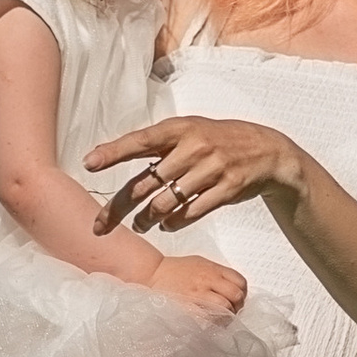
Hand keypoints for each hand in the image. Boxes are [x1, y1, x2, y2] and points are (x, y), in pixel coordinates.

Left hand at [87, 115, 303, 238]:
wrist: (267, 150)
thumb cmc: (217, 141)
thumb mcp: (189, 132)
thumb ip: (155, 145)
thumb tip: (107, 153)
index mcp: (180, 129)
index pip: (140, 141)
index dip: (113, 152)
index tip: (89, 164)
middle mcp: (194, 147)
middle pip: (146, 182)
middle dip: (119, 208)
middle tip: (100, 226)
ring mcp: (212, 168)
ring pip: (166, 202)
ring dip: (147, 220)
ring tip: (140, 226)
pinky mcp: (227, 188)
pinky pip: (191, 212)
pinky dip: (173, 222)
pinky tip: (166, 225)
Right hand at [149, 255, 247, 320]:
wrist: (152, 272)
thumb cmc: (176, 269)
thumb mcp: (200, 262)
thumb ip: (217, 273)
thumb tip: (233, 286)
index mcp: (212, 269)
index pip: (240, 281)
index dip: (242, 293)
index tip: (237, 299)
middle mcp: (208, 280)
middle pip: (236, 295)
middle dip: (237, 306)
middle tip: (231, 311)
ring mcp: (198, 294)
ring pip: (225, 308)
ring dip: (227, 316)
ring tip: (221, 318)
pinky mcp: (188, 306)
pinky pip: (208, 318)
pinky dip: (213, 323)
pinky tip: (210, 323)